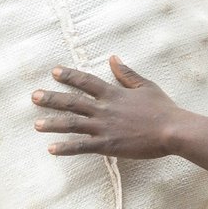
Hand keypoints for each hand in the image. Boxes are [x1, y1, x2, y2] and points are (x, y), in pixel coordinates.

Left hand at [32, 56, 181, 158]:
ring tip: (36, 124)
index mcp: (113, 93)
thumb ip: (127, 73)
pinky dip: (66, 148)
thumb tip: (113, 58)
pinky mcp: (107, 145)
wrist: (173, 130)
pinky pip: (82, 146)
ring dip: (53, 123)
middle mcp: (104, 109)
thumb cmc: (163, 109)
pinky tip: (51, 149)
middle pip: (72, 102)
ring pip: (72, 124)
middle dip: (51, 98)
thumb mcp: (146, 86)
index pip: (86, 82)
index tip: (54, 72)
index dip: (69, 76)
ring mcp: (104, 127)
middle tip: (34, 96)